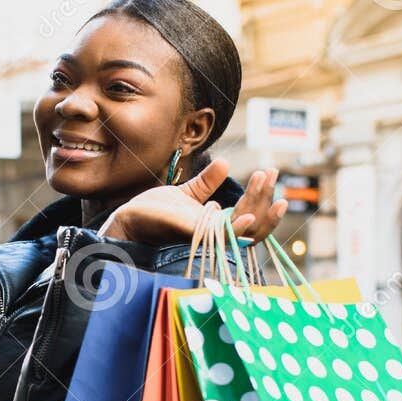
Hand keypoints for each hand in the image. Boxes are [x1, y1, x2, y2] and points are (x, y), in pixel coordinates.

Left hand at [100, 160, 287, 244]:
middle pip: (253, 223)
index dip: (263, 198)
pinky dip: (238, 228)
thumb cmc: (156, 210)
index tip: (271, 173)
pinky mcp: (192, 235)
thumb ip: (207, 182)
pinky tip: (249, 216)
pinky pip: (220, 237)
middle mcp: (214, 233)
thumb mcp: (187, 193)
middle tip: (272, 171)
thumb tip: (226, 163)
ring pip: (243, 228)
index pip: (251, 216)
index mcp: (216, 224)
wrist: (129, 218)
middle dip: (265, 197)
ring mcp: (205, 236)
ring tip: (263, 179)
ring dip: (257, 204)